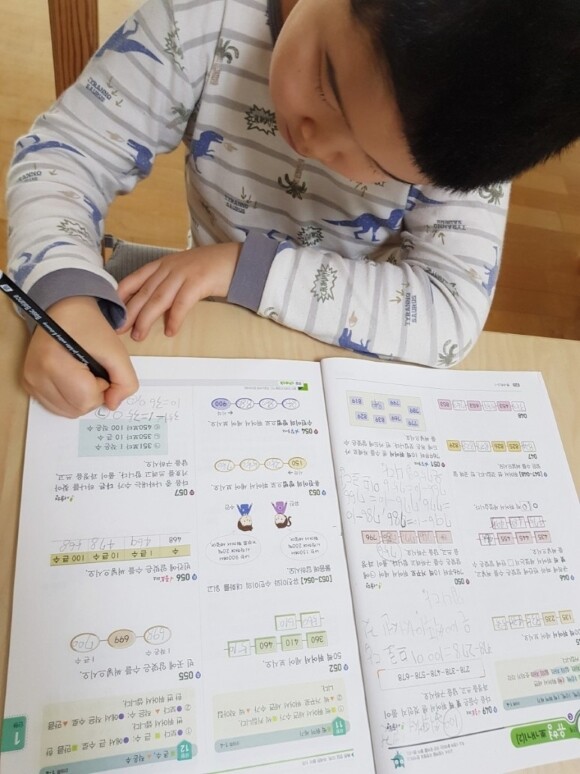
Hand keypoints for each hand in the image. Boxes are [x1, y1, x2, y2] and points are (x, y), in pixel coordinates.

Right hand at [22, 296, 138, 416]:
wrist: (65, 310)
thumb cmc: (90, 328)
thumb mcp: (117, 352)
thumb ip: (125, 382)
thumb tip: (112, 405)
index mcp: (54, 363)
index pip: (87, 399)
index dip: (102, 387)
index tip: (100, 367)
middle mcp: (37, 375)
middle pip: (77, 409)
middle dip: (93, 394)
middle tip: (92, 369)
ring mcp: (30, 381)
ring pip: (67, 411)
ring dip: (82, 397)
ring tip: (81, 372)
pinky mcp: (29, 383)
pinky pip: (56, 406)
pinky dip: (70, 398)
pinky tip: (72, 378)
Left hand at [117, 243, 240, 340]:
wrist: (236, 259)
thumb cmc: (210, 268)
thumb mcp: (183, 271)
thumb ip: (167, 284)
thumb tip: (153, 307)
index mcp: (163, 264)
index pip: (135, 279)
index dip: (121, 295)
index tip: (111, 311)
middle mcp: (169, 267)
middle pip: (144, 292)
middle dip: (130, 312)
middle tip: (119, 330)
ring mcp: (183, 273)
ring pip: (158, 298)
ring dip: (146, 319)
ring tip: (139, 335)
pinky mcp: (198, 281)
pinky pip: (182, 303)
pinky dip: (174, 318)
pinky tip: (170, 331)